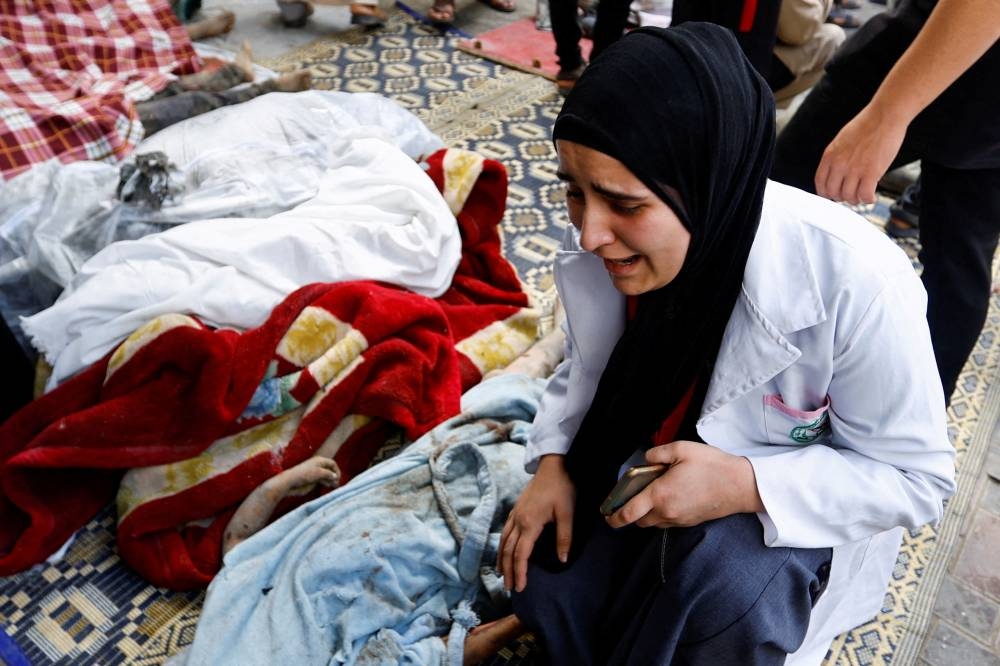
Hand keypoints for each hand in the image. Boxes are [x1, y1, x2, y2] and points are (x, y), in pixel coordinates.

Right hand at [498, 455, 575, 592]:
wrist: (552, 465)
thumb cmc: (562, 488)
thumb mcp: (567, 512)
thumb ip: (564, 537)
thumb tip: (562, 560)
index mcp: (530, 523)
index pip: (521, 554)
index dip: (520, 572)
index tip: (520, 587)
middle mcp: (518, 520)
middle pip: (508, 550)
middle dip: (508, 570)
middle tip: (509, 588)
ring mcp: (515, 514)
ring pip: (503, 541)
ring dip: (502, 560)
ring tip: (502, 575)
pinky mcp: (516, 509)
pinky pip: (505, 532)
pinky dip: (502, 546)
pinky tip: (504, 551)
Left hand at [605, 441, 762, 528]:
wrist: (741, 485)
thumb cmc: (712, 466)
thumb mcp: (681, 449)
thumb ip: (657, 454)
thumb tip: (645, 460)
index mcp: (660, 494)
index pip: (628, 512)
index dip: (614, 516)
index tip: (606, 515)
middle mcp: (667, 511)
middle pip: (639, 520)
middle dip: (629, 513)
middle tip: (629, 497)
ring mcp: (679, 519)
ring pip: (653, 523)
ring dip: (646, 513)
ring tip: (650, 494)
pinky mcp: (690, 522)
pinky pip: (667, 522)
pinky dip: (661, 513)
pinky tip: (668, 497)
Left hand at [814, 102, 907, 204]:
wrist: (885, 116)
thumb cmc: (867, 125)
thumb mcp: (841, 140)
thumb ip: (836, 157)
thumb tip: (836, 174)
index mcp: (830, 155)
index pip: (820, 183)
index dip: (826, 193)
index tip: (832, 195)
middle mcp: (839, 164)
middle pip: (833, 193)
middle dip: (841, 197)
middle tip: (850, 195)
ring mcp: (854, 169)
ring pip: (849, 197)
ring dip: (856, 200)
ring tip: (862, 195)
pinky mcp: (871, 172)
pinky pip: (865, 195)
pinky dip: (868, 200)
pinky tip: (872, 197)